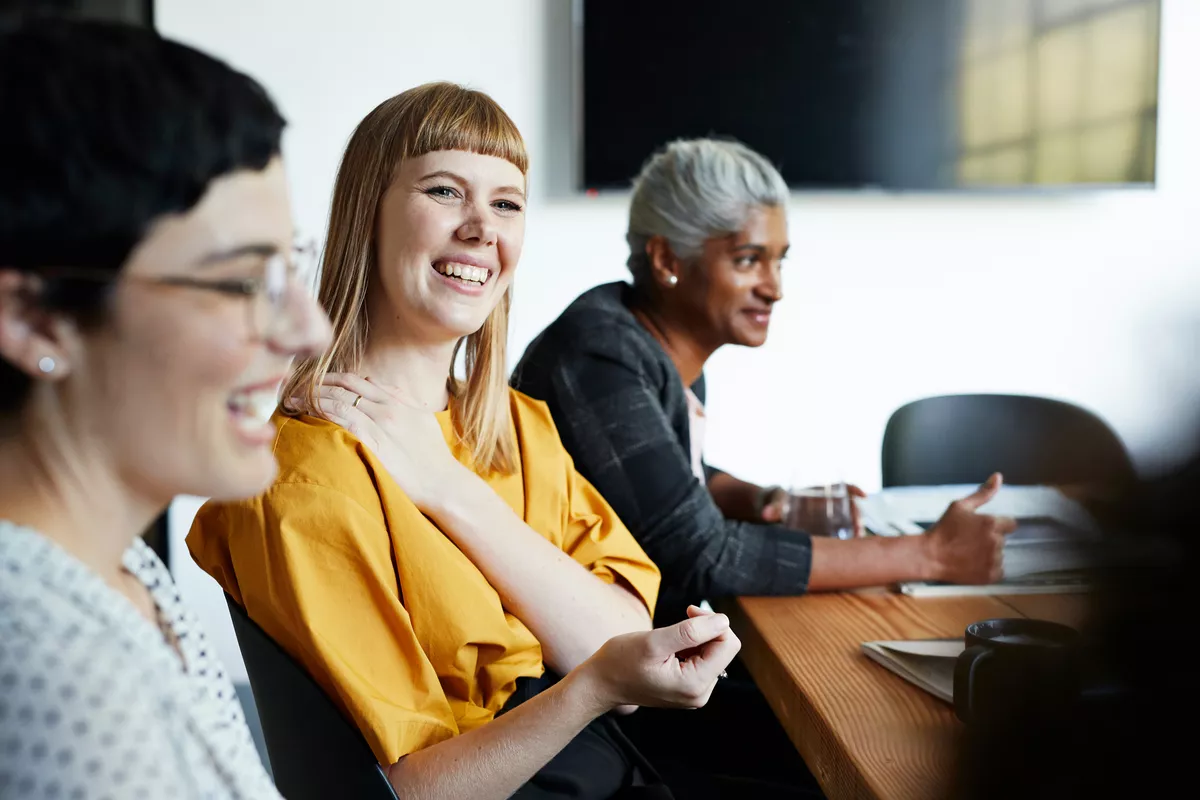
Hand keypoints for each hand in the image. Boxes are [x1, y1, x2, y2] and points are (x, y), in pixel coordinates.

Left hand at [302, 373, 470, 511]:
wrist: (442, 483)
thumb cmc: (433, 457)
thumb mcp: (422, 419)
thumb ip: (401, 399)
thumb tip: (376, 384)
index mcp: (398, 401)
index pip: (358, 380)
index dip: (332, 377)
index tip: (314, 379)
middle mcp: (387, 408)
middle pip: (344, 386)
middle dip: (316, 383)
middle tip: (294, 386)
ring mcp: (380, 424)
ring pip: (338, 400)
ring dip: (311, 396)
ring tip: (291, 398)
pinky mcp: (372, 442)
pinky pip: (341, 419)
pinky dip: (321, 410)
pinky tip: (306, 411)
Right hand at [575, 605, 739, 716]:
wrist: (601, 682)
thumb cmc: (621, 661)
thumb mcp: (654, 642)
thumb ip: (691, 632)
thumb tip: (723, 621)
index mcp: (695, 685)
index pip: (728, 645)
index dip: (713, 622)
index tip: (689, 612)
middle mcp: (700, 693)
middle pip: (723, 649)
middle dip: (705, 629)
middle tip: (681, 618)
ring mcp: (695, 692)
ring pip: (713, 652)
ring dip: (696, 637)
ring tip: (669, 639)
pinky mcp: (689, 688)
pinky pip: (702, 660)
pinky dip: (690, 647)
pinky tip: (670, 648)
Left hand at [763, 484, 867, 535]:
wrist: (777, 513)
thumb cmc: (780, 503)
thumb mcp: (779, 504)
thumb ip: (774, 508)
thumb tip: (765, 515)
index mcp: (822, 493)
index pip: (844, 486)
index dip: (855, 489)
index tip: (863, 495)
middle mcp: (832, 505)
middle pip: (852, 508)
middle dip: (858, 518)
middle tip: (858, 531)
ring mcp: (833, 519)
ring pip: (851, 524)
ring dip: (857, 533)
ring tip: (856, 544)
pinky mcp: (831, 532)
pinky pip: (844, 536)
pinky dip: (850, 544)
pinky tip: (851, 555)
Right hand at [922, 473, 1018, 583]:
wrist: (930, 555)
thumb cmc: (943, 530)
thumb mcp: (960, 506)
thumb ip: (983, 493)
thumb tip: (998, 477)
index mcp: (992, 523)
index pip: (1011, 524)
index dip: (998, 526)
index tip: (982, 530)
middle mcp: (996, 541)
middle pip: (1002, 539)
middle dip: (990, 539)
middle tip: (969, 541)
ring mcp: (993, 560)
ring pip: (1000, 555)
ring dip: (989, 554)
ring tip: (969, 553)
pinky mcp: (990, 575)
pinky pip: (998, 571)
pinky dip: (988, 569)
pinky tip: (973, 564)